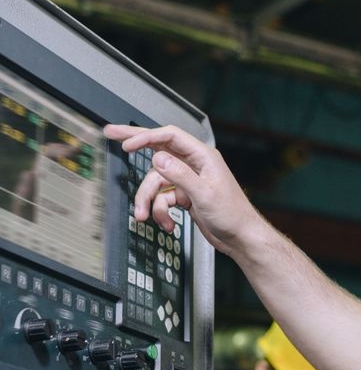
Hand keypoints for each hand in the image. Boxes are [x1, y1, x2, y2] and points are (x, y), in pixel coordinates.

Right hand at [103, 124, 260, 255]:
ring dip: (148, 200)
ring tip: (144, 216)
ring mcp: (188, 180)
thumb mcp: (205, 194)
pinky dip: (160, 211)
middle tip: (112, 133)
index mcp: (203, 156)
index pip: (170, 137)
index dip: (147, 137)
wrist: (240, 236)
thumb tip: (159, 158)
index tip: (127, 145)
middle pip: (159, 148)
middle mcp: (194, 164)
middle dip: (135, 143)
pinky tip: (168, 223)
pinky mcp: (184, 195)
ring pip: (156, 182)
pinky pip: (162, 198)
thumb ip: (181, 175)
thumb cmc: (233, 214)